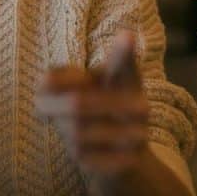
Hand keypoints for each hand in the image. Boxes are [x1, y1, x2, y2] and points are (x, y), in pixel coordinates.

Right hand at [34, 31, 149, 184]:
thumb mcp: (122, 75)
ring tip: (143, 131)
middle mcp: (51, 110)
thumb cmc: (119, 96)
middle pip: (75, 104)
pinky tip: (134, 151)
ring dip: (121, 132)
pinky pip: (96, 159)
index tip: (104, 80)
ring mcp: (64, 136)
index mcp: (53, 84)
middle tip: (145, 108)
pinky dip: (119, 155)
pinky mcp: (79, 161)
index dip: (79, 79)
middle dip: (113, 105)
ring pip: (85, 133)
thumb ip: (121, 58)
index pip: (52, 78)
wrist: (126, 139)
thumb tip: (128, 34)